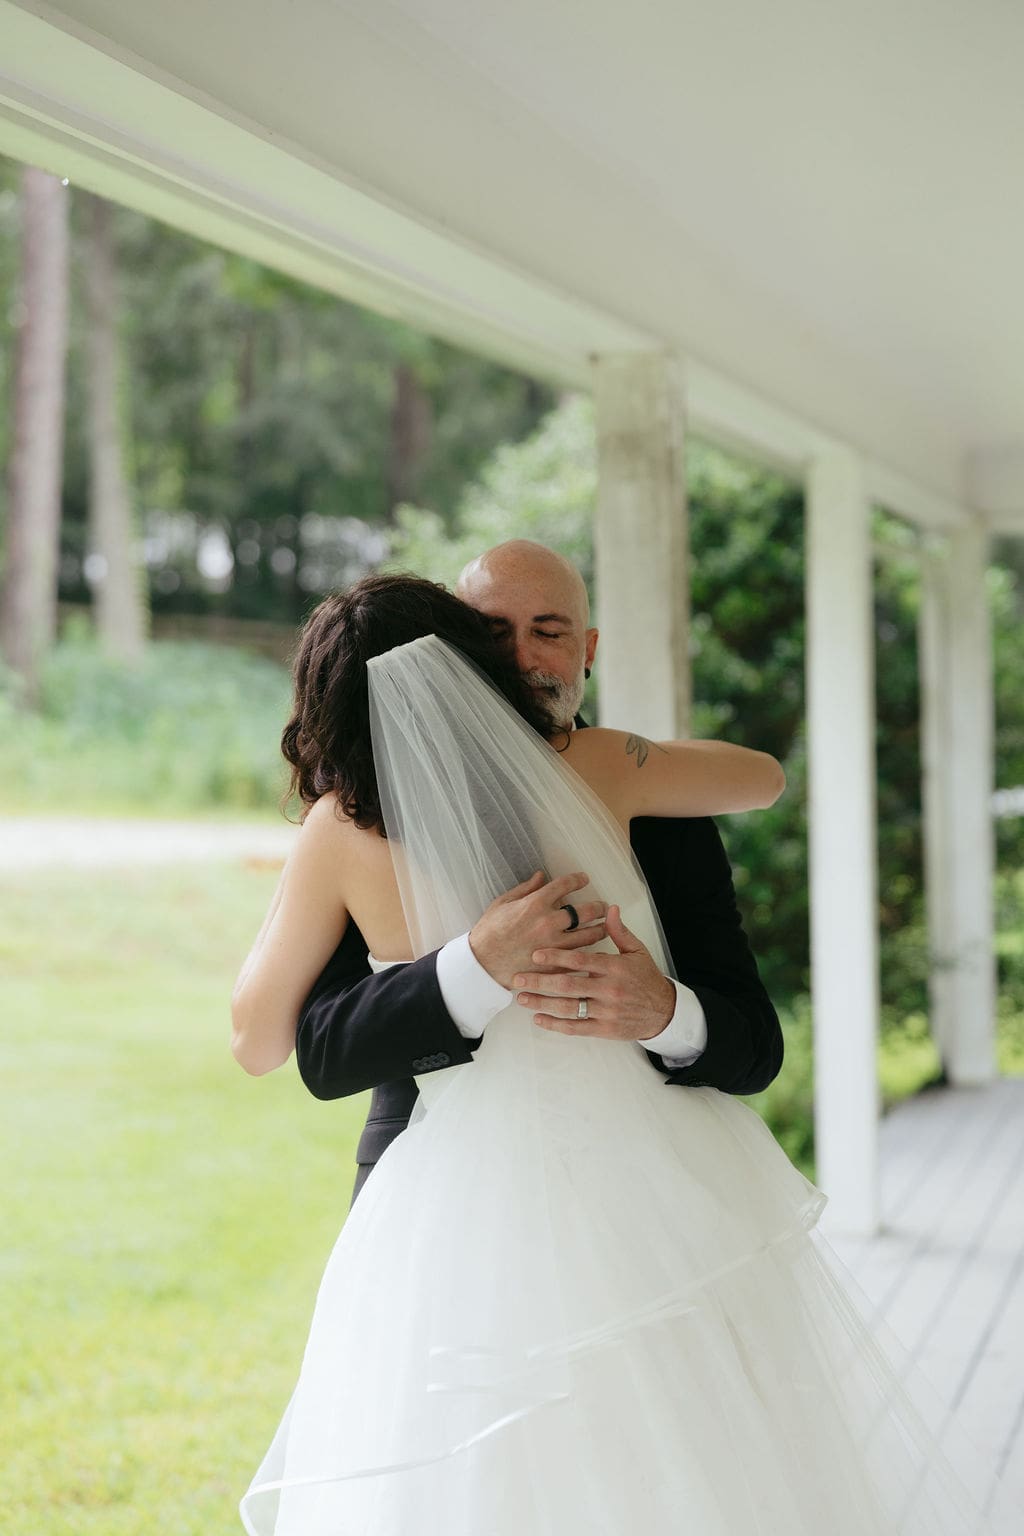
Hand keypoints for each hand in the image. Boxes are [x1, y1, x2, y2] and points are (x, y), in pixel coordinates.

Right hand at [468, 871, 607, 989]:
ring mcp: (553, 945)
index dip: (578, 879)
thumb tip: (541, 876)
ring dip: (600, 930)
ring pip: (589, 936)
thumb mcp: (503, 903)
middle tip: (603, 907)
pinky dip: (588, 953)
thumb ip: (525, 888)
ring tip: (605, 927)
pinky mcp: (554, 964)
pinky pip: (579, 958)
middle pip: (585, 911)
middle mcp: (549, 922)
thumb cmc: (489, 931)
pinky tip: (593, 950)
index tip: (584, 879)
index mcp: (535, 903)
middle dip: (598, 907)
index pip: (565, 885)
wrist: (481, 963)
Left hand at [513, 905, 674, 1041]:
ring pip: (569, 1008)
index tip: (536, 954)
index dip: (557, 957)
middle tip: (517, 978)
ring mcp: (606, 1011)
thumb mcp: (637, 951)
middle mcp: (609, 990)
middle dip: (540, 981)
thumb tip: (610, 908)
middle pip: (568, 985)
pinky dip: (555, 1025)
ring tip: (522, 998)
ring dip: (542, 1003)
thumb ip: (620, 931)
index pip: (580, 961)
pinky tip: (539, 1019)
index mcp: (615, 967)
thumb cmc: (647, 978)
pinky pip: (576, 1028)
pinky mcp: (604, 1029)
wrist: (664, 1011)